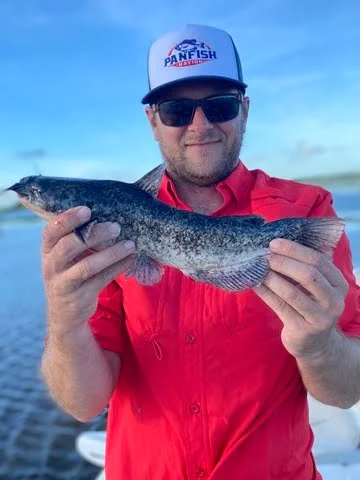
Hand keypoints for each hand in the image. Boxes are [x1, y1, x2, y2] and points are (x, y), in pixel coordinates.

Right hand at [42, 206, 135, 333]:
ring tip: (130, 245)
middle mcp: (52, 266)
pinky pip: (101, 280)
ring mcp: (64, 283)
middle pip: (69, 246)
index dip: (67, 219)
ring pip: (87, 266)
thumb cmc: (70, 274)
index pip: (51, 231)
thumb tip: (109, 216)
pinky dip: (118, 267)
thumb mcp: (67, 257)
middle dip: (93, 234)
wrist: (65, 314)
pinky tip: (131, 259)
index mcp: (48, 250)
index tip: (86, 210)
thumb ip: (79, 239)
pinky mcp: (80, 297)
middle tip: (116, 227)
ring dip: (111, 253)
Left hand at [253, 238, 348, 358]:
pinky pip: (279, 306)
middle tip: (265, 256)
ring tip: (258, 269)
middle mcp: (334, 301)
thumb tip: (276, 246)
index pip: (319, 260)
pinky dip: (265, 292)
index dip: (295, 250)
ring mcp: (320, 318)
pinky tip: (255, 284)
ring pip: (291, 292)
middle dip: (283, 262)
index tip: (275, 243)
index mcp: (338, 284)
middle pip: (308, 275)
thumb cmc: (311, 306)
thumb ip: (304, 268)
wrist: (316, 343)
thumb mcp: (316, 287)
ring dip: (271, 278)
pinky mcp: (303, 330)